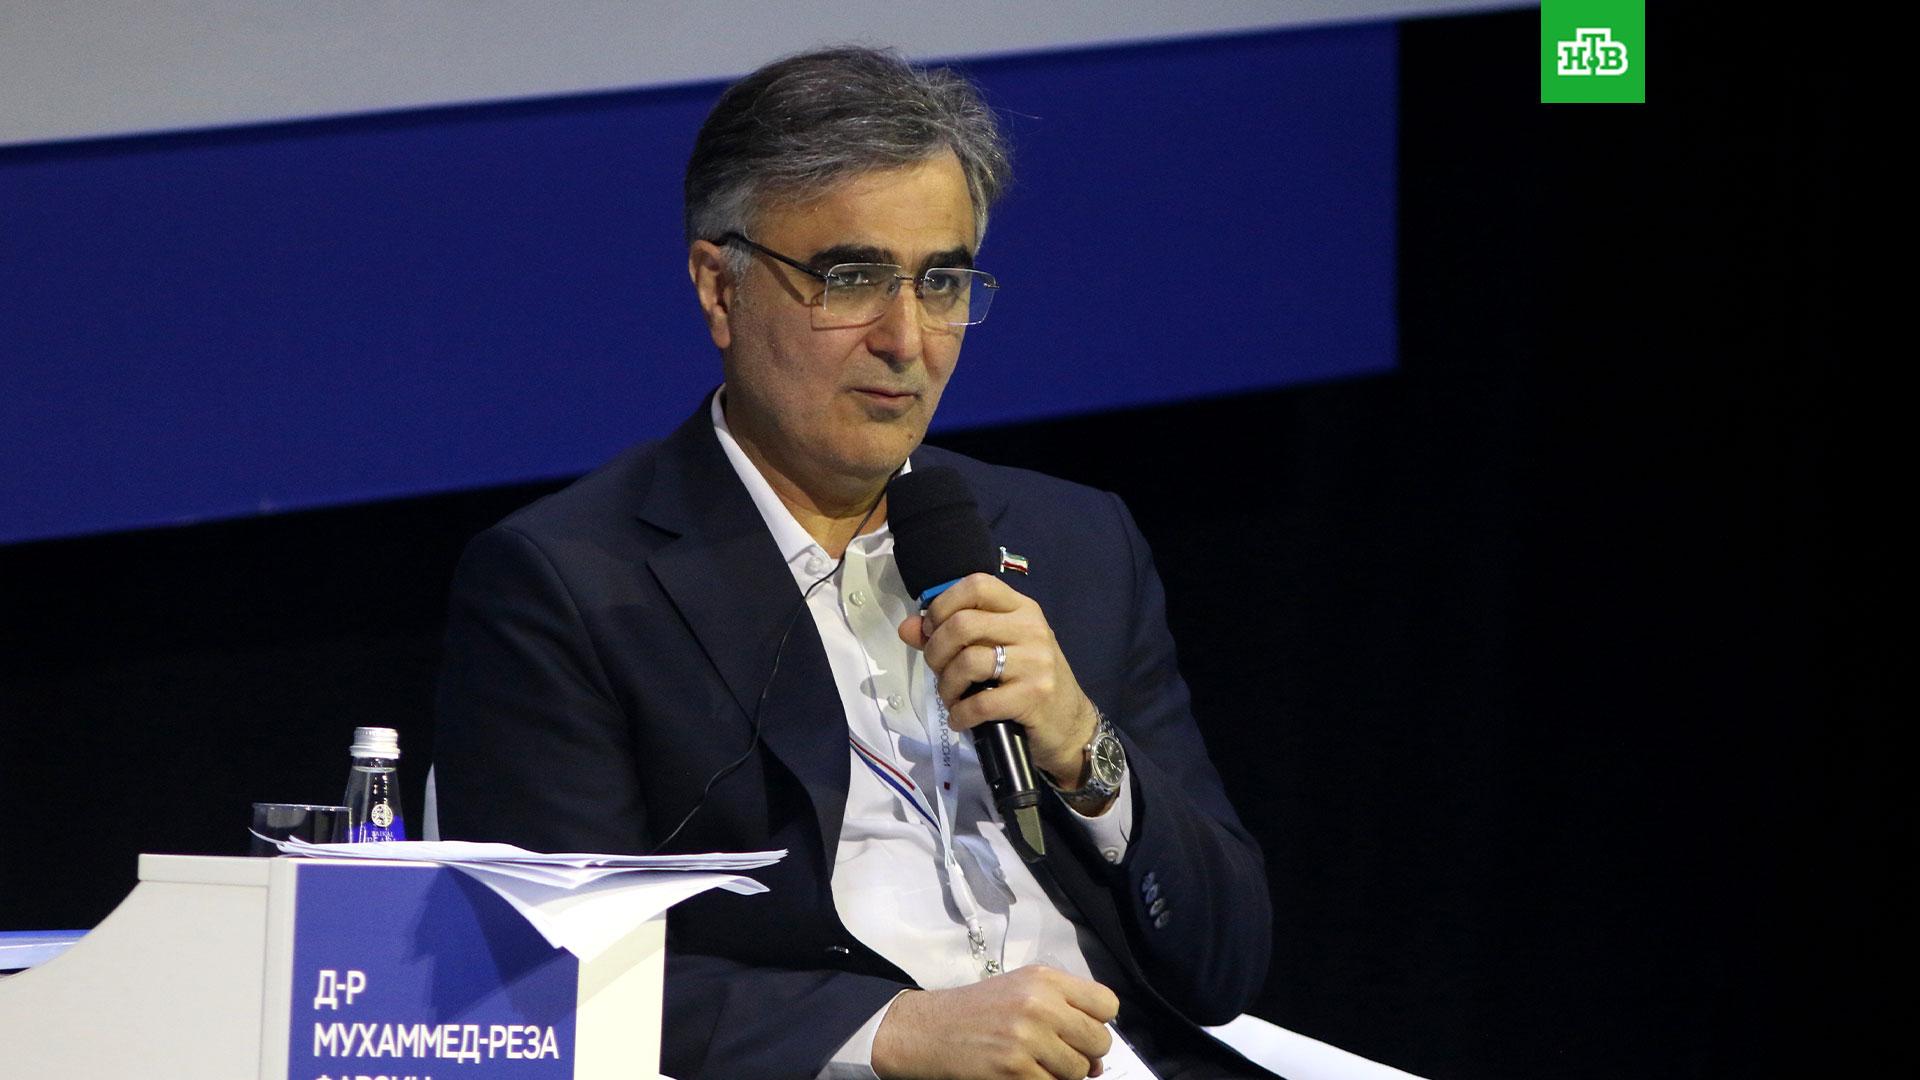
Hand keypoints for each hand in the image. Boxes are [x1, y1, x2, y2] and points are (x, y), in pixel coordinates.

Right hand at [871, 965, 1119, 1078]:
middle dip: (1085, 1055)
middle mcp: (1039, 1005)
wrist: (929, 1030)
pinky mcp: (1014, 1070)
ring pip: (1078, 1071)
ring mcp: (1027, 1039)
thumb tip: (1098, 1059)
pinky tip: (1022, 1074)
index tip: (1082, 1031)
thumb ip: (1063, 1010)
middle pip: (1099, 1041)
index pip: (1107, 1004)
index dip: (1098, 1022)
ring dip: (1062, 1075)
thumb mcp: (1021, 990)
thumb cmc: (976, 1011)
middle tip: (1061, 1054)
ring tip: (1036, 1064)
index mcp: (1045, 979)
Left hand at [897, 574, 1100, 784]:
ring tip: (950, 698)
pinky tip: (961, 719)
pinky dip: (960, 714)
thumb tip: (907, 628)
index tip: (933, 630)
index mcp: (1022, 608)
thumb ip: (951, 635)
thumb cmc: (1028, 682)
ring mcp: (1035, 661)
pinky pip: (980, 702)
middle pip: (963, 624)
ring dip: (946, 686)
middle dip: (936, 651)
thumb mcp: (998, 650)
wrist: (1070, 724)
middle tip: (938, 670)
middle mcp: (1031, 628)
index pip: (977, 585)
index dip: (943, 605)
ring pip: (967, 662)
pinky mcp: (1034, 695)